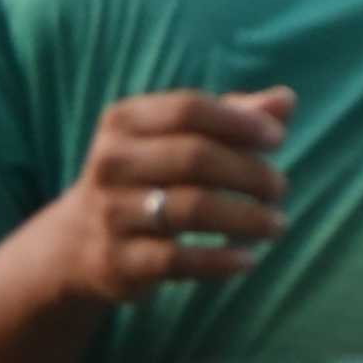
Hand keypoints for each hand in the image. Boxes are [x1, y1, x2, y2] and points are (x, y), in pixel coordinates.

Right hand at [53, 87, 292, 304]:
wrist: (77, 243)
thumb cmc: (146, 178)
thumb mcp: (176, 140)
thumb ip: (230, 118)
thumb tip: (285, 100)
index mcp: (123, 122)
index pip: (188, 110)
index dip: (238, 122)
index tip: (276, 140)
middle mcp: (111, 163)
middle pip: (194, 157)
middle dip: (248, 172)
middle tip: (279, 188)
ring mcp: (111, 213)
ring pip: (191, 209)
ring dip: (246, 218)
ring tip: (276, 224)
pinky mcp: (118, 261)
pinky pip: (178, 259)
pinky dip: (220, 260)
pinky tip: (248, 260)